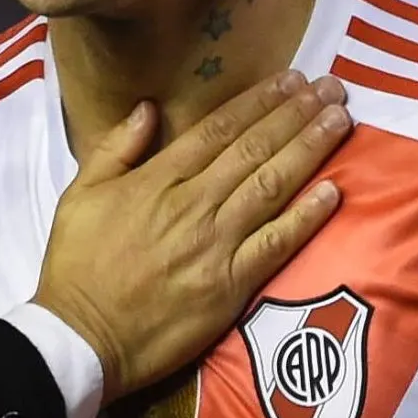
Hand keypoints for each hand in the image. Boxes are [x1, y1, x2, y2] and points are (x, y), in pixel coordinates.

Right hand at [32, 70, 349, 400]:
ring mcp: (215, 244)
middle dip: (295, 114)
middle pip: (254, 149)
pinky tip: (333, 192)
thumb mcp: (81, 194)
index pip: (218, 129)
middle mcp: (193, 204)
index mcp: (157, 180)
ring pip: (272, 186)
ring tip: (339, 120)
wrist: (82, 338)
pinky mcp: (231, 285)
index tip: (289, 80)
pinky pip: (277, 244)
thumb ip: (116, 147)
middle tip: (330, 88)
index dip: (258, 101)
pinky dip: (306, 217)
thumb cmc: (77, 267)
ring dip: (309, 149)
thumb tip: (149, 107)